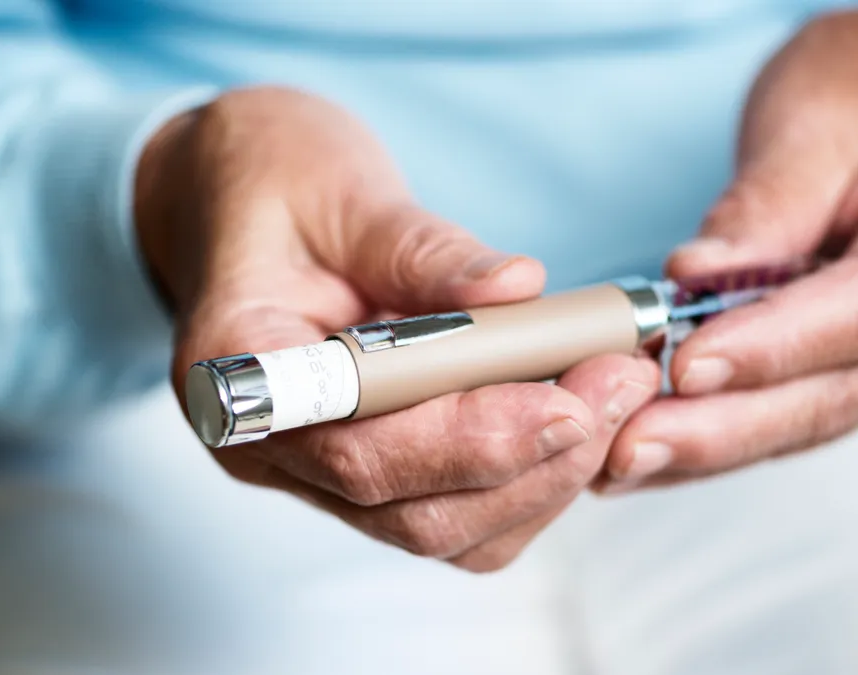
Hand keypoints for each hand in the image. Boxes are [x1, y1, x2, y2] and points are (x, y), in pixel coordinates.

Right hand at [135, 88, 659, 569]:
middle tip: (623, 380)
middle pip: (416, 512)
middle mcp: (274, 450)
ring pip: (448, 529)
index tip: (571, 400)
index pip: (361, 450)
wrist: (235, 196)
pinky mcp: (371, 467)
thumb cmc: (270, 181)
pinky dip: (529, 475)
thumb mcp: (339, 190)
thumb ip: (421, 248)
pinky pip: (460, 509)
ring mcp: (319, 471)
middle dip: (536, 457)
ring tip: (614, 387)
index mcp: (240, 378)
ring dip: (546, 473)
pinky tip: (575, 410)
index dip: (473, 439)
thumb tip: (519, 287)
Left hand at [598, 8, 857, 491]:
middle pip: (841, 390)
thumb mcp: (815, 115)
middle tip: (627, 447)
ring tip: (620, 457)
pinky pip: (800, 416)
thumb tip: (692, 281)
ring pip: (815, 418)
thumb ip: (765, 203)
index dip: (775, 346)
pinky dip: (723, 435)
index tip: (684, 366)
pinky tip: (652, 451)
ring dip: (714, 446)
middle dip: (726, 427)